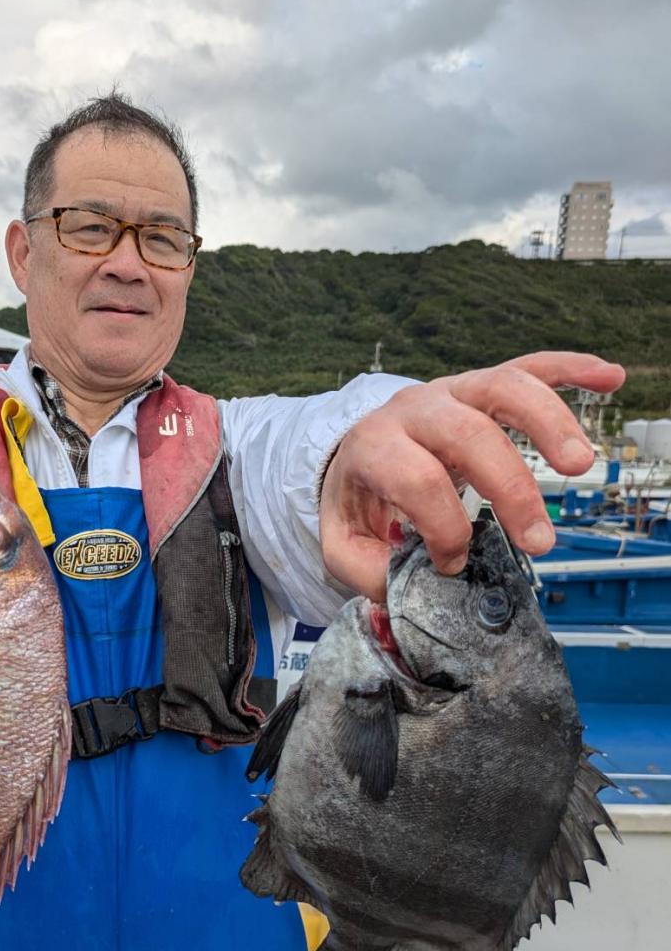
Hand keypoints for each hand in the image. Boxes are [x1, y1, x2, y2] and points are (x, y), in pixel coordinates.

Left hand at [319, 352, 625, 599]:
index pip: (416, 479)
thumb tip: (414, 584)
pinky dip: (571, 368)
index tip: (454, 564)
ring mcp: (451, 391)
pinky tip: (609, 377)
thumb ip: (368, 570)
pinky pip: (529, 366)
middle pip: (468, 433)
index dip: (443, 528)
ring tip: (579, 465)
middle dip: (509, 487)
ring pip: (503, 386)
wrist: (355, 454)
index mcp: (374, 447)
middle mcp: (414, 410)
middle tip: (539, 541)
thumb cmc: (359, 500)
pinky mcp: (481, 385)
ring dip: (547, 422)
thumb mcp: (341, 543)